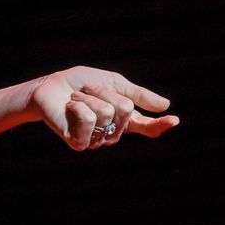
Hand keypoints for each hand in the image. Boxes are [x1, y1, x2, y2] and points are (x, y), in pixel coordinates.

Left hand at [30, 65, 178, 150]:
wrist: (50, 86)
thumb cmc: (81, 83)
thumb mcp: (113, 82)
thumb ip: (137, 95)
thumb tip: (166, 105)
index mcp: (123, 119)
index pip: (145, 127)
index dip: (160, 124)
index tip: (174, 120)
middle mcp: (112, 133)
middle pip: (125, 109)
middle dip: (105, 91)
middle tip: (89, 89)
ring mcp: (95, 140)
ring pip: (107, 113)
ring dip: (89, 97)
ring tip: (77, 98)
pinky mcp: (79, 142)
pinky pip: (89, 120)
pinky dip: (79, 105)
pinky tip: (70, 107)